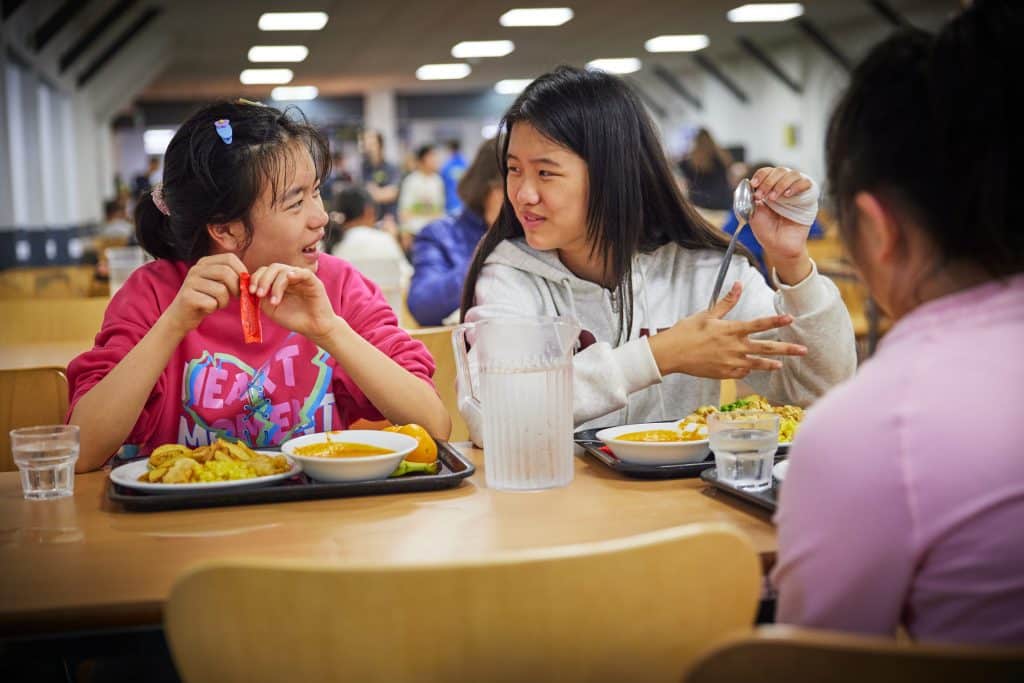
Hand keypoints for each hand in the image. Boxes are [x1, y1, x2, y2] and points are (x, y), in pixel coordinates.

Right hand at [163, 254, 246, 336]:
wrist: (181, 316)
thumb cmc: (205, 299)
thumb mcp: (217, 284)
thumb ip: (231, 277)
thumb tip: (250, 277)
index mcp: (204, 262)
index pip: (230, 258)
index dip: (241, 271)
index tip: (243, 285)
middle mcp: (196, 269)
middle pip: (226, 272)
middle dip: (236, 287)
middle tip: (235, 297)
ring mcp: (190, 282)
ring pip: (221, 290)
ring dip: (224, 301)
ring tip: (217, 303)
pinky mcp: (187, 297)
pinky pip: (212, 302)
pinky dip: (214, 307)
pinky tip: (207, 308)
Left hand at [247, 264, 340, 342]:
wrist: (314, 328)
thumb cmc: (294, 319)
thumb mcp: (272, 310)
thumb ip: (261, 299)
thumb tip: (251, 289)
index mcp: (278, 282)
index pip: (265, 272)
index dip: (256, 279)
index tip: (251, 291)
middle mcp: (289, 277)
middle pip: (273, 268)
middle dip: (263, 280)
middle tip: (259, 294)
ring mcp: (301, 278)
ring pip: (284, 270)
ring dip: (276, 285)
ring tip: (274, 301)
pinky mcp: (313, 282)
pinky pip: (303, 273)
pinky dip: (295, 274)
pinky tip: (289, 279)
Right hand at [647, 282, 806, 378]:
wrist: (672, 354)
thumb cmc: (686, 331)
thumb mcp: (706, 314)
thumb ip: (726, 302)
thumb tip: (738, 285)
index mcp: (730, 330)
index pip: (759, 324)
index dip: (776, 321)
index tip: (791, 319)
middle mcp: (734, 347)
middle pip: (766, 348)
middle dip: (787, 349)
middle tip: (803, 350)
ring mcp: (730, 362)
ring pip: (757, 364)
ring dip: (771, 364)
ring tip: (782, 364)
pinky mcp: (724, 374)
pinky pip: (741, 372)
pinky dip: (747, 369)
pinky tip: (751, 368)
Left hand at [748, 167, 813, 271]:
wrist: (778, 245)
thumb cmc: (766, 230)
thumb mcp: (752, 212)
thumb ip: (750, 197)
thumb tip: (747, 184)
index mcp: (769, 188)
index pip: (767, 172)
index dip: (761, 175)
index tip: (754, 184)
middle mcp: (783, 186)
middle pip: (779, 170)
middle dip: (768, 181)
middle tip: (762, 195)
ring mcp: (796, 191)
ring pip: (793, 174)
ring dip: (780, 184)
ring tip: (773, 198)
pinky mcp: (808, 197)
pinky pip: (806, 183)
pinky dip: (796, 186)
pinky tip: (787, 196)